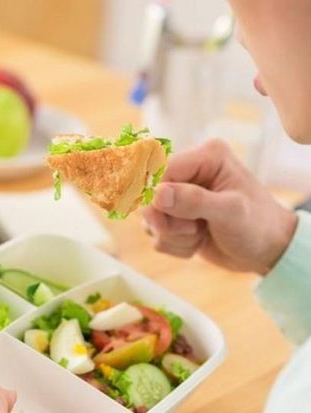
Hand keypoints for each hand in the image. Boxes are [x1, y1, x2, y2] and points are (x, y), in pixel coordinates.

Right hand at [142, 140, 297, 273]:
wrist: (268, 252)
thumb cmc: (259, 227)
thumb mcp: (232, 212)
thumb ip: (195, 201)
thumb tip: (157, 194)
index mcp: (206, 157)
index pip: (161, 170)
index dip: (157, 196)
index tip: (168, 217)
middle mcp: (189, 171)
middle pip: (149, 195)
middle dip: (167, 221)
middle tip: (194, 230)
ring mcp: (179, 194)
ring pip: (149, 217)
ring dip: (171, 235)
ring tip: (200, 235)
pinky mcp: (174, 215)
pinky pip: (154, 232)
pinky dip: (173, 244)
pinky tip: (196, 242)